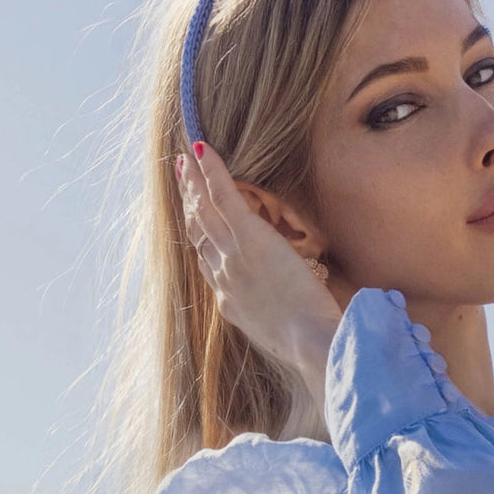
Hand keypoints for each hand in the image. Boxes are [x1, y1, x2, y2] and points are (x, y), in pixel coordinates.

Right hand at [179, 143, 340, 410]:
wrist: (309, 343)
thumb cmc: (310, 343)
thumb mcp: (284, 332)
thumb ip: (277, 312)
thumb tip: (288, 300)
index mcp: (231, 302)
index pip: (208, 262)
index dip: (199, 236)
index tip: (196, 219)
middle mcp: (222, 277)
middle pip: (199, 232)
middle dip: (189, 203)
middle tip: (182, 179)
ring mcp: (231, 256)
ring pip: (204, 210)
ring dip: (194, 182)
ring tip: (187, 160)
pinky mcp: (248, 238)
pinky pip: (223, 196)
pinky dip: (211, 171)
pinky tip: (203, 150)